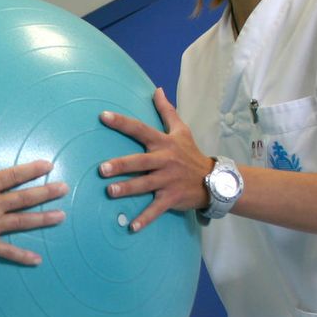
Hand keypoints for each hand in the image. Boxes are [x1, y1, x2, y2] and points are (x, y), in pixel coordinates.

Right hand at [0, 126, 66, 263]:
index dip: (33, 169)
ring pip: (22, 222)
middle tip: (64, 188)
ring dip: (43, 219)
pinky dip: (22, 256)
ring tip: (61, 216)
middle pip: (25, 198)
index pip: (14, 175)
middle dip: (47, 192)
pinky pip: (6, 251)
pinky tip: (37, 259)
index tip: (48, 165)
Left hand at [98, 88, 211, 231]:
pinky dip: (145, 219)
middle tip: (102, 169)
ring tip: (110, 192)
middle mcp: (164, 161)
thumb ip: (167, 111)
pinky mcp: (171, 198)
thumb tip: (157, 89)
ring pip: (145, 185)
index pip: (140, 129)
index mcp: (163, 143)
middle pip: (140, 161)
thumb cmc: (191, 154)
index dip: (122, 122)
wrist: (214, 180)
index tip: (103, 116)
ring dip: (128, 189)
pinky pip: (156, 209)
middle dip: (122, 165)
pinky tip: (131, 227)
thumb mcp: (181, 130)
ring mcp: (168, 181)